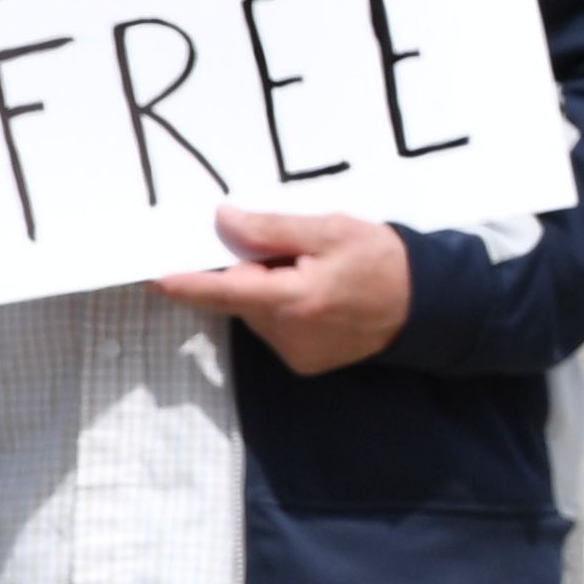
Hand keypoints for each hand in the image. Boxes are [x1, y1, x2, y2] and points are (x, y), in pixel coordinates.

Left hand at [156, 207, 413, 376]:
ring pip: (256, 315)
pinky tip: (318, 301)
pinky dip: (284, 312)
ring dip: (269, 293)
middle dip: (251, 274)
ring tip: (314, 277)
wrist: (427, 305)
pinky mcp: (303, 363)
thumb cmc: (382, 260)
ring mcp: (295, 353)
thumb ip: (273, 229)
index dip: (188, 284)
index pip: (226, 290)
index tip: (156, 278)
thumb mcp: (333, 230)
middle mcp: (289, 333)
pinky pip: (274, 331)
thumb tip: (223, 221)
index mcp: (295, 298)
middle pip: (241, 299)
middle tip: (291, 255)